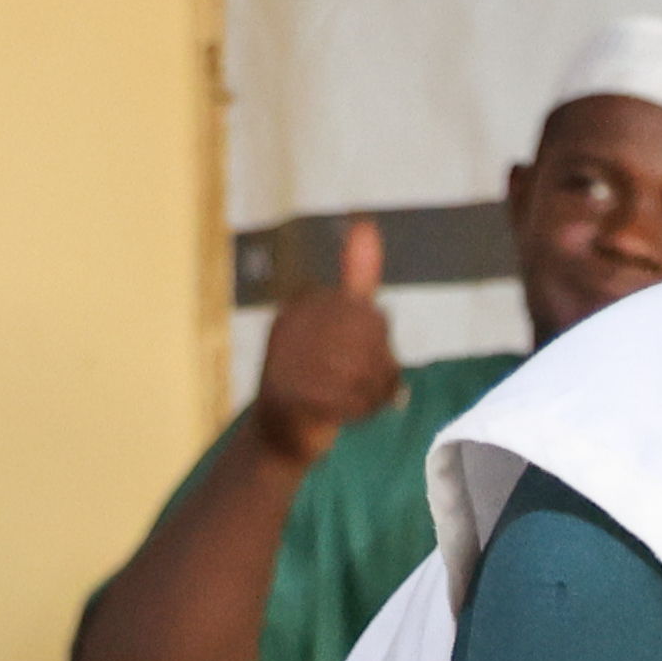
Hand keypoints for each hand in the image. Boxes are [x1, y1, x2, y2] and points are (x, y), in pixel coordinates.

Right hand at [247, 216, 404, 466]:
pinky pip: (356, 402)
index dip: (379, 346)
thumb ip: (356, 277)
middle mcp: (291, 325)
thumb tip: (365, 223)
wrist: (280, 436)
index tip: (359, 359)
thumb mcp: (341, 323)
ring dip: (375, 393)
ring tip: (355, 400)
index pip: (373, 319)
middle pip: (375, 342)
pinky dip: (364, 413)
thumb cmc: (317, 377)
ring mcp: (288, 360)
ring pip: (368, 370)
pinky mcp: (294, 397)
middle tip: (365, 387)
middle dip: (381, 370)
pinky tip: (348, 416)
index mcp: (302, 304)